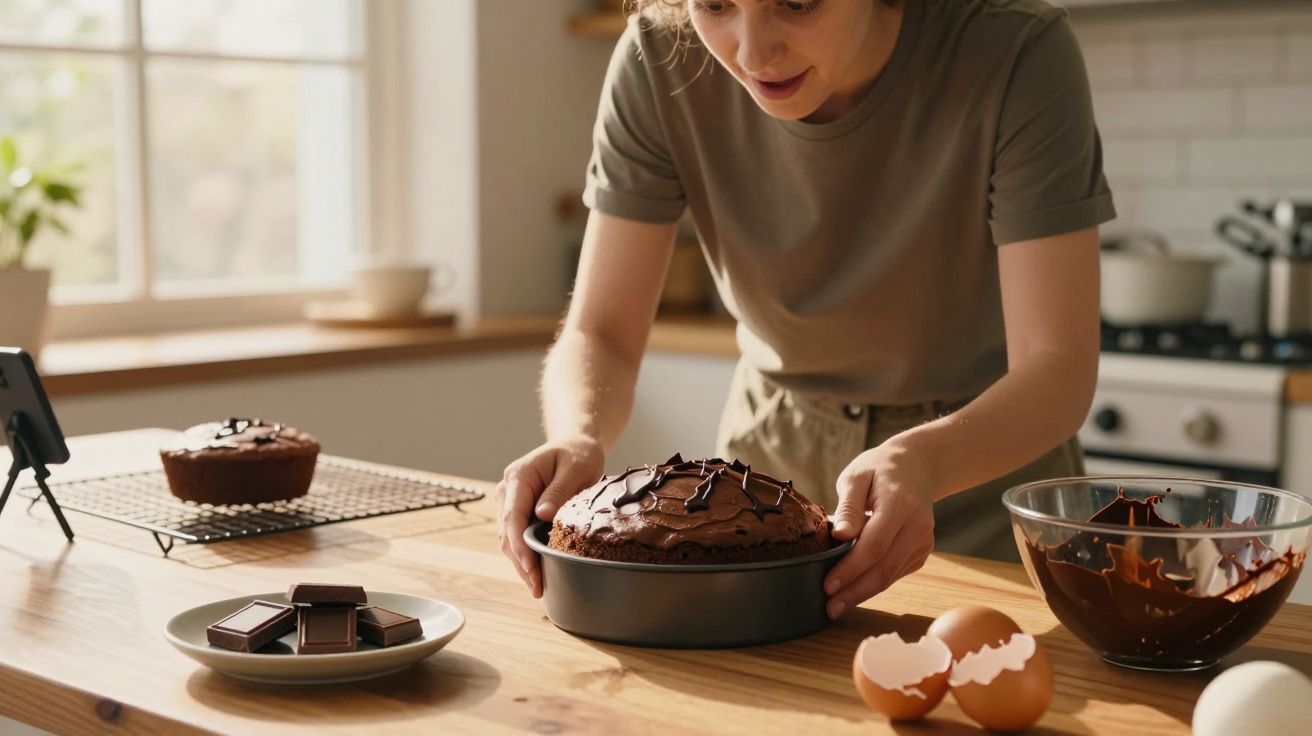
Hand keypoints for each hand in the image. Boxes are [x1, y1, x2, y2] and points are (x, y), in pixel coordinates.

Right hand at [496, 437, 604, 597]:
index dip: (519, 545)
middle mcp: (508, 491)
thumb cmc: (577, 453)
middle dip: (521, 562)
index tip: (530, 566)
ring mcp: (511, 502)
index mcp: (518, 477)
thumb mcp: (575, 467)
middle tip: (537, 587)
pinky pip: (518, 537)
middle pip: (507, 533)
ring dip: (521, 564)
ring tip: (537, 588)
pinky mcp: (519, 512)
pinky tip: (537, 574)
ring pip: (509, 539)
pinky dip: (526, 556)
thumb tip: (542, 515)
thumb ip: (559, 490)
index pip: (512, 516)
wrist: (575, 444)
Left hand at [822, 440, 936, 618]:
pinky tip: (854, 589)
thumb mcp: (857, 475)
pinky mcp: (922, 551)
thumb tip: (839, 535)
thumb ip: (849, 506)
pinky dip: (874, 582)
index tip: (828, 585)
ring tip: (836, 605)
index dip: (850, 569)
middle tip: (830, 608)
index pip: (874, 545)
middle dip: (855, 592)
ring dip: (863, 592)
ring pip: (890, 575)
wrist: (918, 465)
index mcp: (900, 504)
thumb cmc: (880, 469)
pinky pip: (895, 572)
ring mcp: (923, 541)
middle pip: (884, 568)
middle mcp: (917, 526)